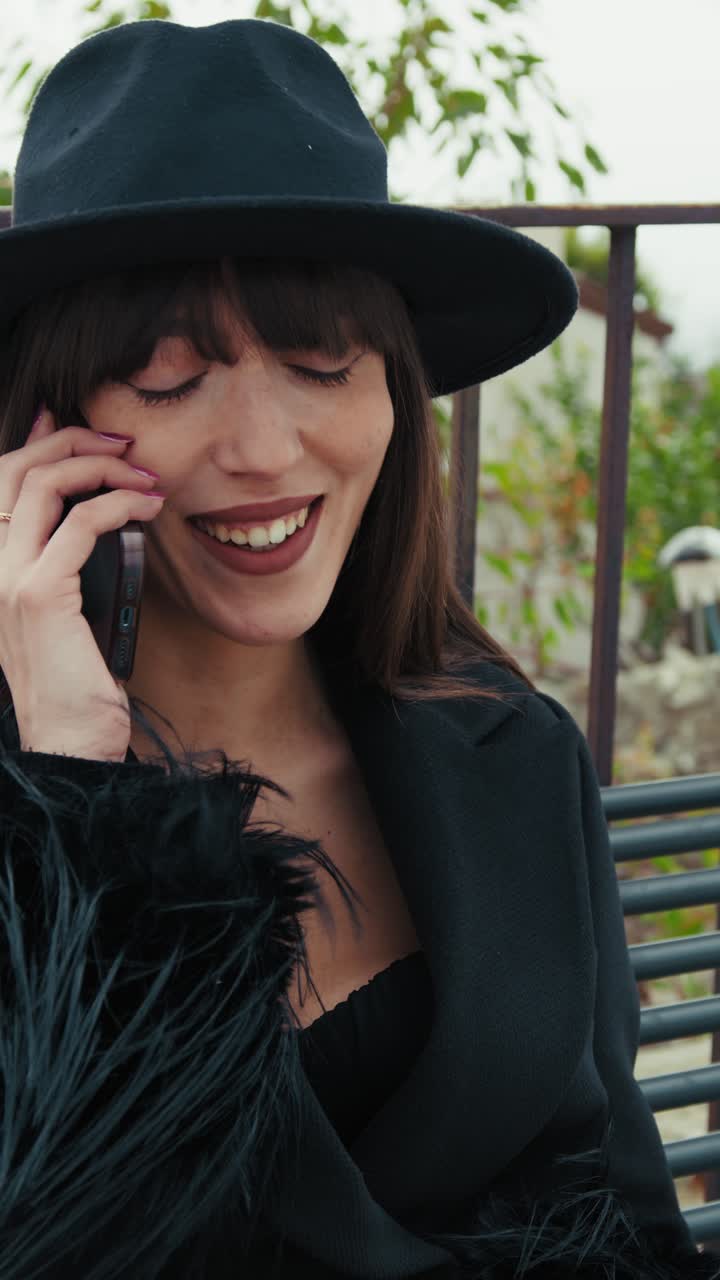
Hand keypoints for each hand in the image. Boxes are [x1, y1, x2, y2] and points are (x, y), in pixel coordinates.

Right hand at [0, 408, 165, 762]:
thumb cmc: (75, 679)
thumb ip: (68, 559)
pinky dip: (120, 503)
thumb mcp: (68, 609)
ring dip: (101, 465)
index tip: (87, 428)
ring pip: (44, 484)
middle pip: (18, 468)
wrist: (69, 740)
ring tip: (144, 473)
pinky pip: (83, 523)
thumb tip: (95, 511)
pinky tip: (148, 507)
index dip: (40, 441)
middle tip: (124, 443)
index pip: (1, 479)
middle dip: (73, 441)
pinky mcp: (40, 593)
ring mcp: (6, 577)